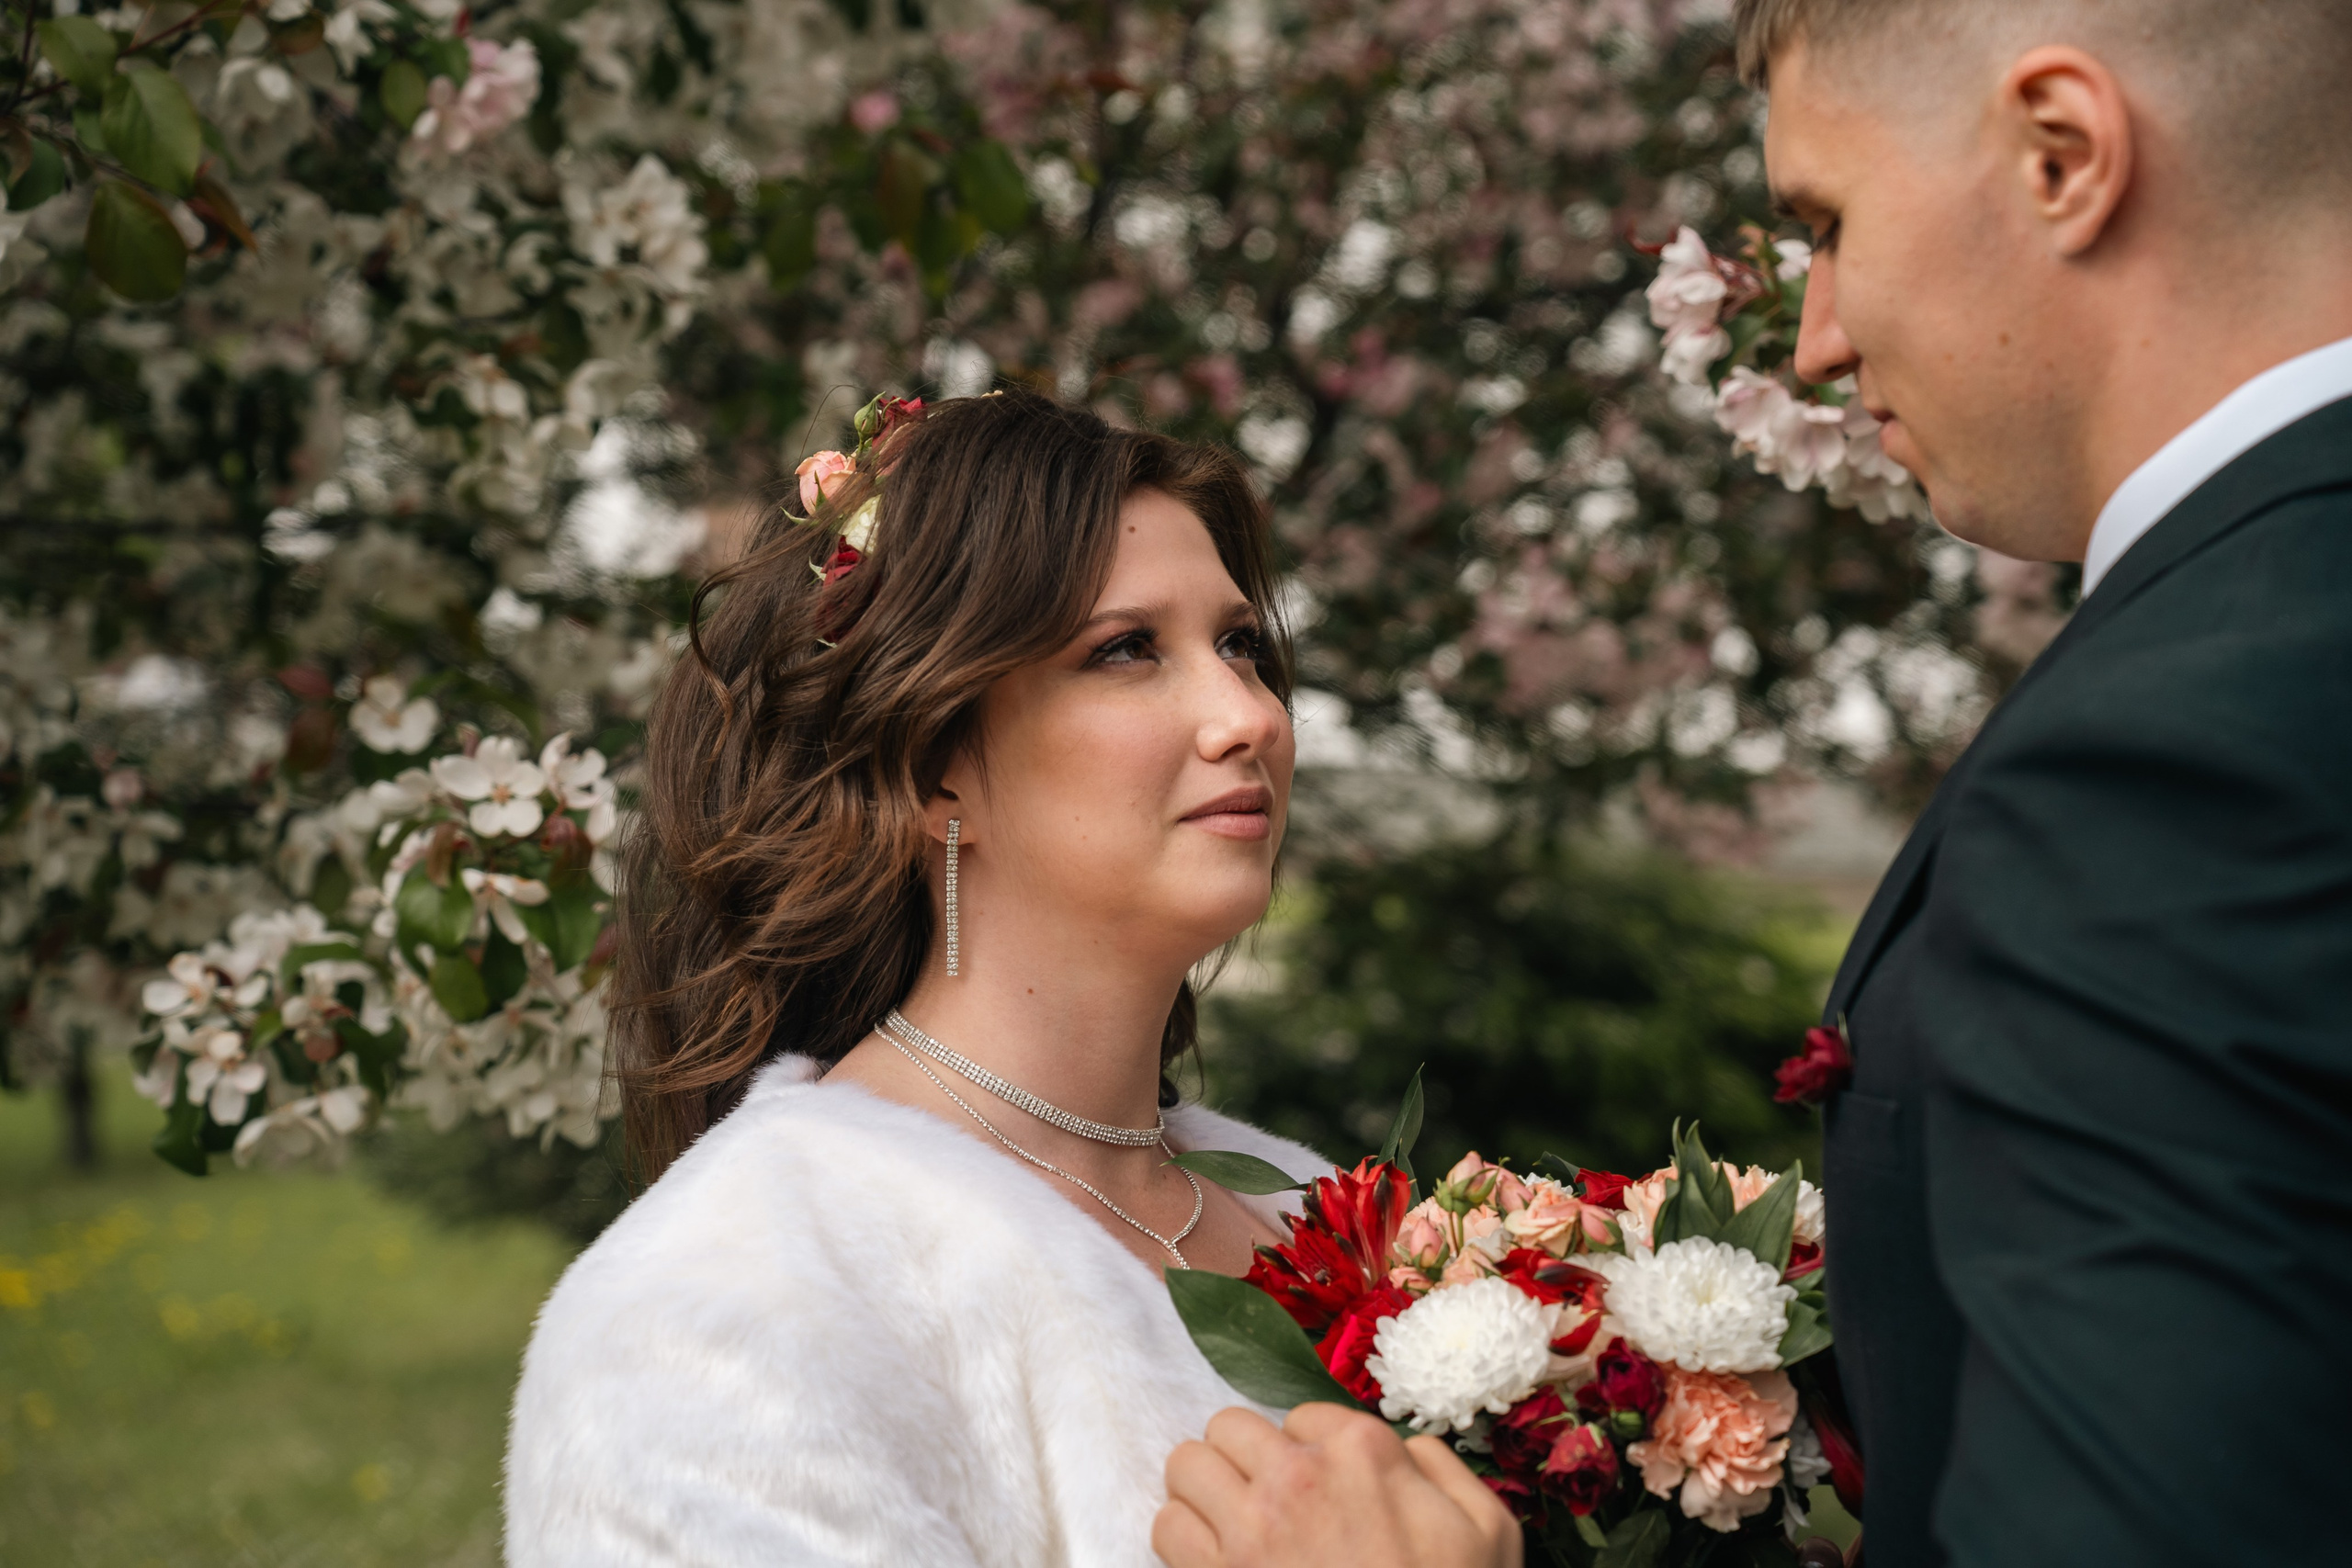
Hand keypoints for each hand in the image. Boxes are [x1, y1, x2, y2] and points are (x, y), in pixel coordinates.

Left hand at [1155, 1403, 1521, 1567]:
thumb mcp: (1487, 1531)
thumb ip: (1439, 1469)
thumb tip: (1403, 1448)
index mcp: (1363, 1453)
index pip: (1302, 1417)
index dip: (1309, 1453)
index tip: (1319, 1489)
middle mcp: (1297, 1477)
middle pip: (1230, 1427)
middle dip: (1245, 1458)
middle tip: (1264, 1497)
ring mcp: (1249, 1527)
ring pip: (1187, 1464)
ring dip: (1205, 1490)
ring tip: (1229, 1521)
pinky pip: (1165, 1526)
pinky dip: (1183, 1538)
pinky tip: (1213, 1559)